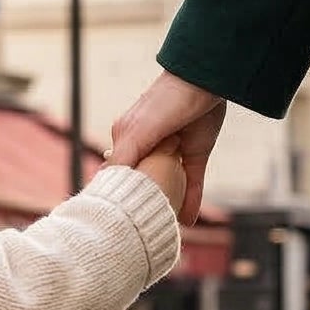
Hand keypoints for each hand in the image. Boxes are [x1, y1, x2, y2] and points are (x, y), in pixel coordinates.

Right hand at [111, 73, 225, 226]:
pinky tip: (188, 221)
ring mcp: (172, 152)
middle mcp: (147, 148)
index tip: (114, 218)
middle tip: (142, 228)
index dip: (116, 194)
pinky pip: (192, 184)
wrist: (206, 80)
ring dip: (167, 206)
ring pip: (168, 186)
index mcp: (127, 140)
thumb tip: (104, 183)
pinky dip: (191, 202)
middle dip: (142, 204)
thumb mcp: (138, 131)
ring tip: (165, 229)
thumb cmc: (166, 101)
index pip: (117, 173)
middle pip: (142, 182)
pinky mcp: (195, 154)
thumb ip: (122, 156)